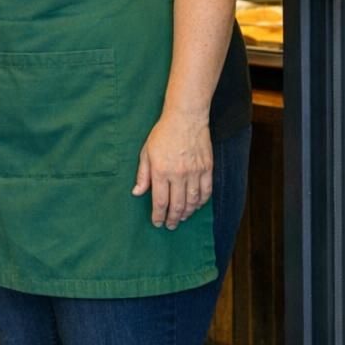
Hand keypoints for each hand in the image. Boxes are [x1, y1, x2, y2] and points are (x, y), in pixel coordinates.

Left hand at [132, 113, 212, 229]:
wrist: (185, 118)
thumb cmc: (162, 134)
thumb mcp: (146, 152)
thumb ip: (143, 175)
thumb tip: (137, 193)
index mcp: (161, 171)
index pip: (160, 201)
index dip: (158, 215)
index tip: (157, 223)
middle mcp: (178, 174)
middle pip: (177, 205)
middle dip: (173, 219)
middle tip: (170, 226)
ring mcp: (195, 172)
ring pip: (192, 201)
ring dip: (187, 213)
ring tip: (182, 218)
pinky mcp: (207, 168)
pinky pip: (206, 192)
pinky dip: (201, 202)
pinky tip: (196, 206)